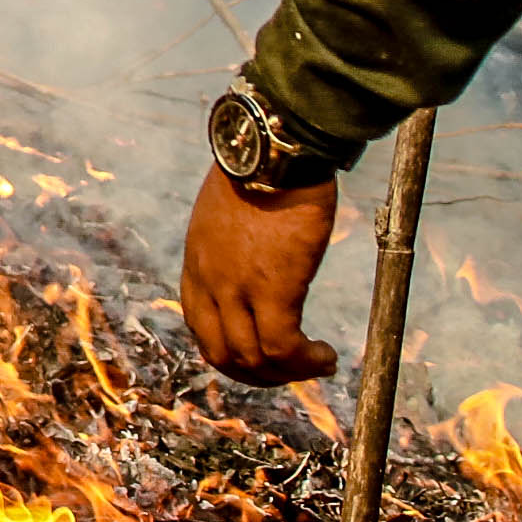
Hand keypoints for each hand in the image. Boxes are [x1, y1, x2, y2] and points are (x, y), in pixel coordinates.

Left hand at [180, 165, 338, 384]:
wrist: (277, 146)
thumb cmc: (263, 168)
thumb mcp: (229, 211)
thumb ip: (233, 243)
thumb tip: (257, 254)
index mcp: (197, 263)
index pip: (199, 327)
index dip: (229, 351)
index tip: (260, 354)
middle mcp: (209, 280)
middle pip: (220, 354)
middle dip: (255, 374)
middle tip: (289, 371)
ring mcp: (236, 287)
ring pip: (251, 359)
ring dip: (286, 373)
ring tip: (316, 365)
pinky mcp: (273, 287)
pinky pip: (281, 347)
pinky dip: (303, 362)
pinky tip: (324, 358)